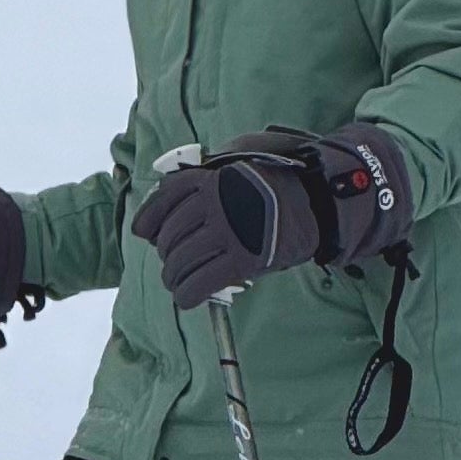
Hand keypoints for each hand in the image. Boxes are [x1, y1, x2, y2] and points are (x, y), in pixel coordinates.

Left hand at [132, 125, 411, 311]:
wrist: (317, 199)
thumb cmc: (279, 179)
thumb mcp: (239, 161)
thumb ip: (208, 174)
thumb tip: (171, 191)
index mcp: (209, 179)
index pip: (164, 200)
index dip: (149, 218)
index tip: (143, 231)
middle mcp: (212, 206)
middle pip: (170, 237)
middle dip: (167, 253)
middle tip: (172, 262)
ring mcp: (226, 234)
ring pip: (181, 263)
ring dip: (174, 277)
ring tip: (177, 283)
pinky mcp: (241, 261)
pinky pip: (200, 284)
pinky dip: (188, 295)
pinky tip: (187, 297)